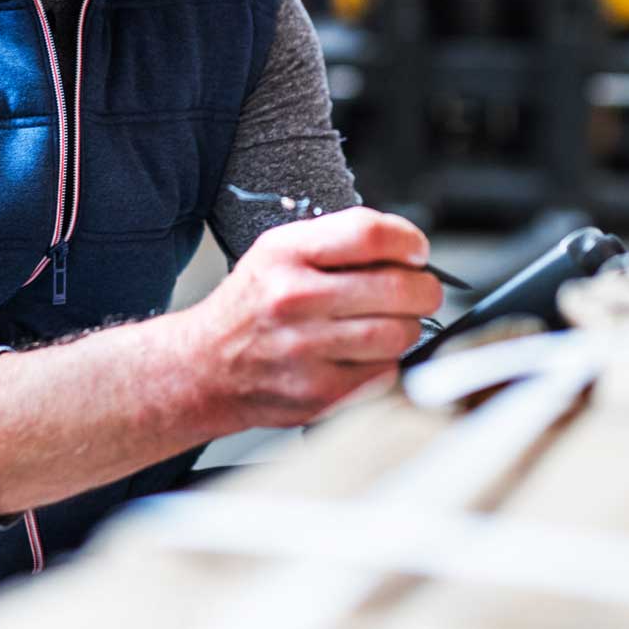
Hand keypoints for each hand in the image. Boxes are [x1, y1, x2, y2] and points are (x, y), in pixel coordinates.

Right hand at [180, 207, 443, 428]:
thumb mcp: (278, 252)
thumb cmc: (251, 307)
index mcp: (286, 255)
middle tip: (420, 291)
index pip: (370, 234)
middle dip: (423, 289)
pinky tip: (364, 355)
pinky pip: (385, 373)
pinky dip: (387, 363)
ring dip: (407, 328)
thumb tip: (407, 250)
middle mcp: (294, 299)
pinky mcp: (319, 394)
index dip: (409, 241)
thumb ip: (339, 242)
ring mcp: (306, 351)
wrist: (205, 369)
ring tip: (389, 323)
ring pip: (399, 334)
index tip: (416, 251)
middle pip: (397, 287)